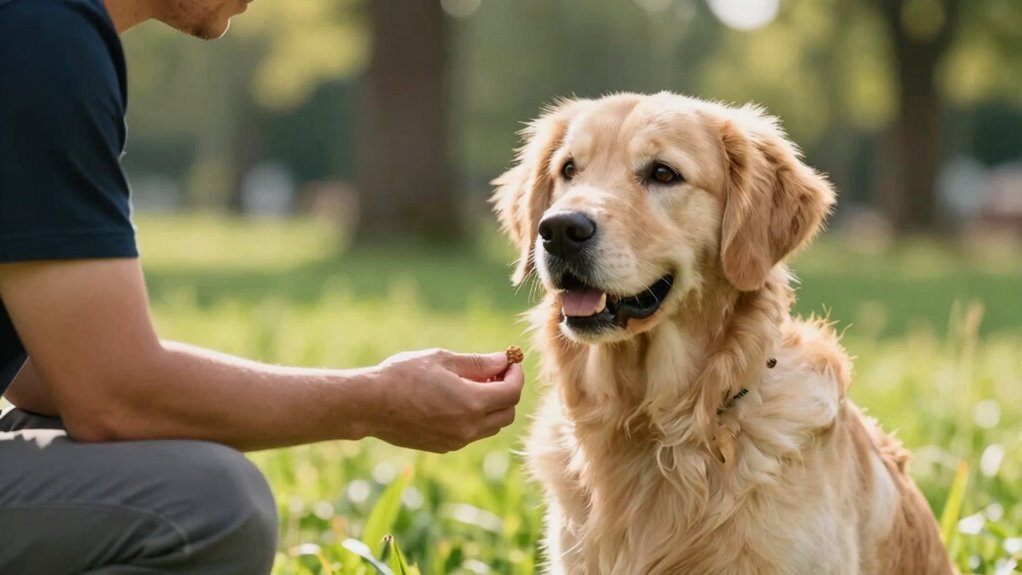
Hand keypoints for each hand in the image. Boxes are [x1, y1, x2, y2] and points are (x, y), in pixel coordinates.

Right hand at [366, 348, 524, 452]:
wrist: (369, 405)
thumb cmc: (403, 375)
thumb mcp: (443, 360)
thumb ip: (479, 363)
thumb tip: (503, 360)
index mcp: (472, 403)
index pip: (512, 392)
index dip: (516, 375)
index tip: (509, 361)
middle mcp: (469, 427)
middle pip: (507, 413)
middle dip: (508, 391)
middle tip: (494, 373)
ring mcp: (456, 441)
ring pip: (491, 426)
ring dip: (492, 407)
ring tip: (474, 385)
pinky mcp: (444, 447)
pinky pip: (472, 434)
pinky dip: (475, 418)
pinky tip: (457, 400)